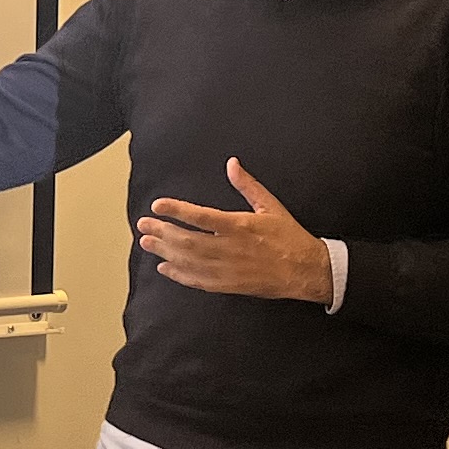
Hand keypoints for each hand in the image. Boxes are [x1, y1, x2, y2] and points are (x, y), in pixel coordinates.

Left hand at [137, 159, 335, 302]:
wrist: (305, 270)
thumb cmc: (288, 236)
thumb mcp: (271, 206)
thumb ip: (248, 186)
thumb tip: (232, 164)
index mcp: (240, 226)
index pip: (201, 217)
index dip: (176, 210)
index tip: (157, 205)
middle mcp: (230, 248)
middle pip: (188, 241)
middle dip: (162, 232)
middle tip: (143, 226)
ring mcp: (228, 269)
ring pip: (189, 261)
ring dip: (165, 252)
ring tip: (147, 243)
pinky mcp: (229, 285)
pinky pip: (198, 281)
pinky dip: (179, 275)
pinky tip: (165, 267)